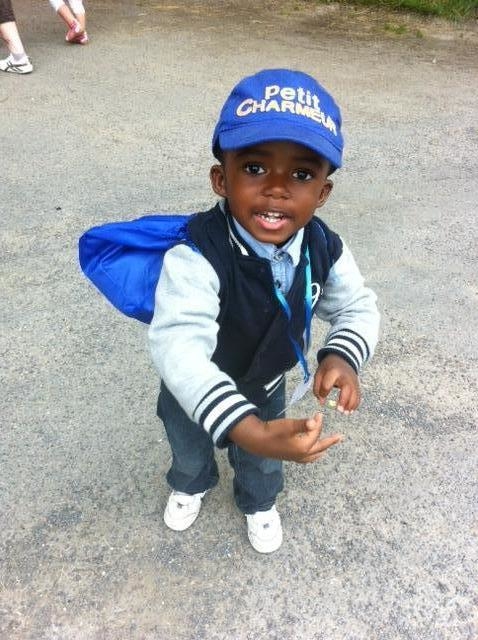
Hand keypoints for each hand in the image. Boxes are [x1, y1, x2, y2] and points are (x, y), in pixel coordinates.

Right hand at [228, 412, 342, 462]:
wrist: (256, 440)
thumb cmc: (272, 431)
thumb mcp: (288, 425)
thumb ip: (302, 424)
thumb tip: (315, 422)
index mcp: (303, 447)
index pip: (315, 433)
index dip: (318, 422)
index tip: (319, 413)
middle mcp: (301, 454)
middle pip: (319, 447)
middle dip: (330, 442)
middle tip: (340, 438)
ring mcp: (295, 457)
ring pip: (313, 455)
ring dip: (321, 450)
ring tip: (327, 449)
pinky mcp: (289, 457)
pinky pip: (305, 458)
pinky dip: (311, 455)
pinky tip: (310, 454)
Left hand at [314, 354, 359, 413]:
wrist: (342, 359)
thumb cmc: (328, 368)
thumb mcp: (319, 373)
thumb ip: (317, 387)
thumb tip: (321, 401)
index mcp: (333, 372)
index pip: (328, 384)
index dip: (324, 392)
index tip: (322, 396)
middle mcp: (345, 377)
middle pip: (347, 389)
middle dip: (343, 400)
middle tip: (338, 410)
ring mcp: (353, 381)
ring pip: (355, 394)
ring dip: (351, 405)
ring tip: (345, 413)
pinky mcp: (357, 385)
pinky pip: (358, 396)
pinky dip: (355, 404)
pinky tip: (350, 411)